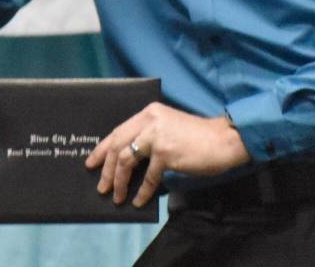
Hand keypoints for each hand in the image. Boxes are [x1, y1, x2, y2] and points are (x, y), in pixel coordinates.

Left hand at [85, 102, 249, 207]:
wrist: (223, 140)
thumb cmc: (197, 137)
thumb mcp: (167, 128)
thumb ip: (148, 137)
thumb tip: (126, 161)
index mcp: (148, 112)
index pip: (118, 131)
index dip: (102, 148)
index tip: (91, 162)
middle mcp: (149, 120)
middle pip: (118, 145)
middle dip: (106, 168)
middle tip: (100, 186)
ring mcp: (157, 136)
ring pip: (127, 160)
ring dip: (119, 181)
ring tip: (116, 196)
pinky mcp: (166, 153)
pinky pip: (149, 177)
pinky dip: (142, 191)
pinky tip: (138, 200)